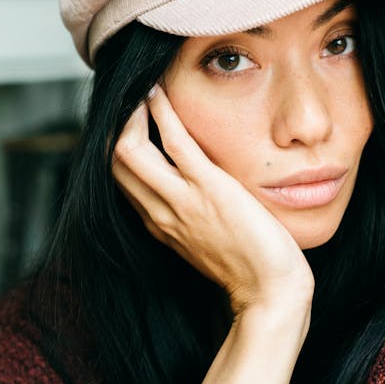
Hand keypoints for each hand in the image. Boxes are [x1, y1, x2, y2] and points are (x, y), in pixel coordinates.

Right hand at [111, 87, 313, 316]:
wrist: (271, 294)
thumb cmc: (252, 269)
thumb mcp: (210, 241)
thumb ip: (196, 218)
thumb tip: (201, 194)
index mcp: (160, 226)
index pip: (122, 181)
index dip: (119, 148)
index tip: (131, 122)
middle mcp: (162, 213)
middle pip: (114, 164)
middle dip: (117, 126)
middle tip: (134, 98)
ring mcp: (183, 201)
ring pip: (129, 151)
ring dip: (132, 113)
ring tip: (144, 89)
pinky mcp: (210, 190)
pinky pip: (175, 142)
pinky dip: (162, 112)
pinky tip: (161, 92)